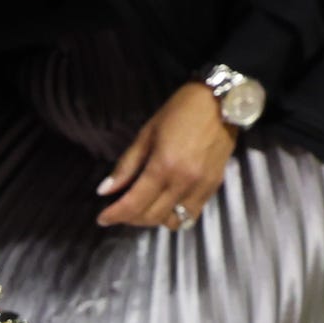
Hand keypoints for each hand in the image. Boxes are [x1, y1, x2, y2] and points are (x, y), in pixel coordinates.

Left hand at [96, 82, 234, 230]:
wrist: (221, 101)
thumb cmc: (180, 112)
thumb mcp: (146, 134)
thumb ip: (126, 166)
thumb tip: (104, 191)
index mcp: (163, 167)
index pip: (134, 204)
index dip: (114, 215)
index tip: (102, 219)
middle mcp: (183, 182)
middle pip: (152, 217)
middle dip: (131, 219)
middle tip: (121, 212)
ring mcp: (201, 187)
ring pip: (173, 221)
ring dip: (154, 220)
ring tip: (144, 209)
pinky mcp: (214, 187)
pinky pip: (191, 214)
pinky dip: (175, 215)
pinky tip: (165, 205)